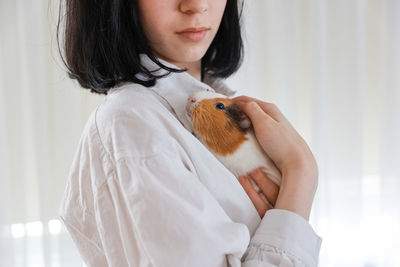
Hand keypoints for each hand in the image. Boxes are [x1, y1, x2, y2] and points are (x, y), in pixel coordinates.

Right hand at [233, 96, 317, 219]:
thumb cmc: (282, 145)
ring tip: (233, 132)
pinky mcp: (273, 141)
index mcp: (270, 109)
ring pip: (252, 123)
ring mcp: (273, 129)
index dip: (232, 103)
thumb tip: (241, 102)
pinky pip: (256, 134)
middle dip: (236, 115)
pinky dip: (248, 135)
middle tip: (226, 122)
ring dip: (242, 126)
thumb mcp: (263, 122)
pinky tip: (244, 141)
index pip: (246, 100)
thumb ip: (251, 109)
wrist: (298, 165)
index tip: (221, 109)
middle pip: (249, 111)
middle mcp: (272, 117)